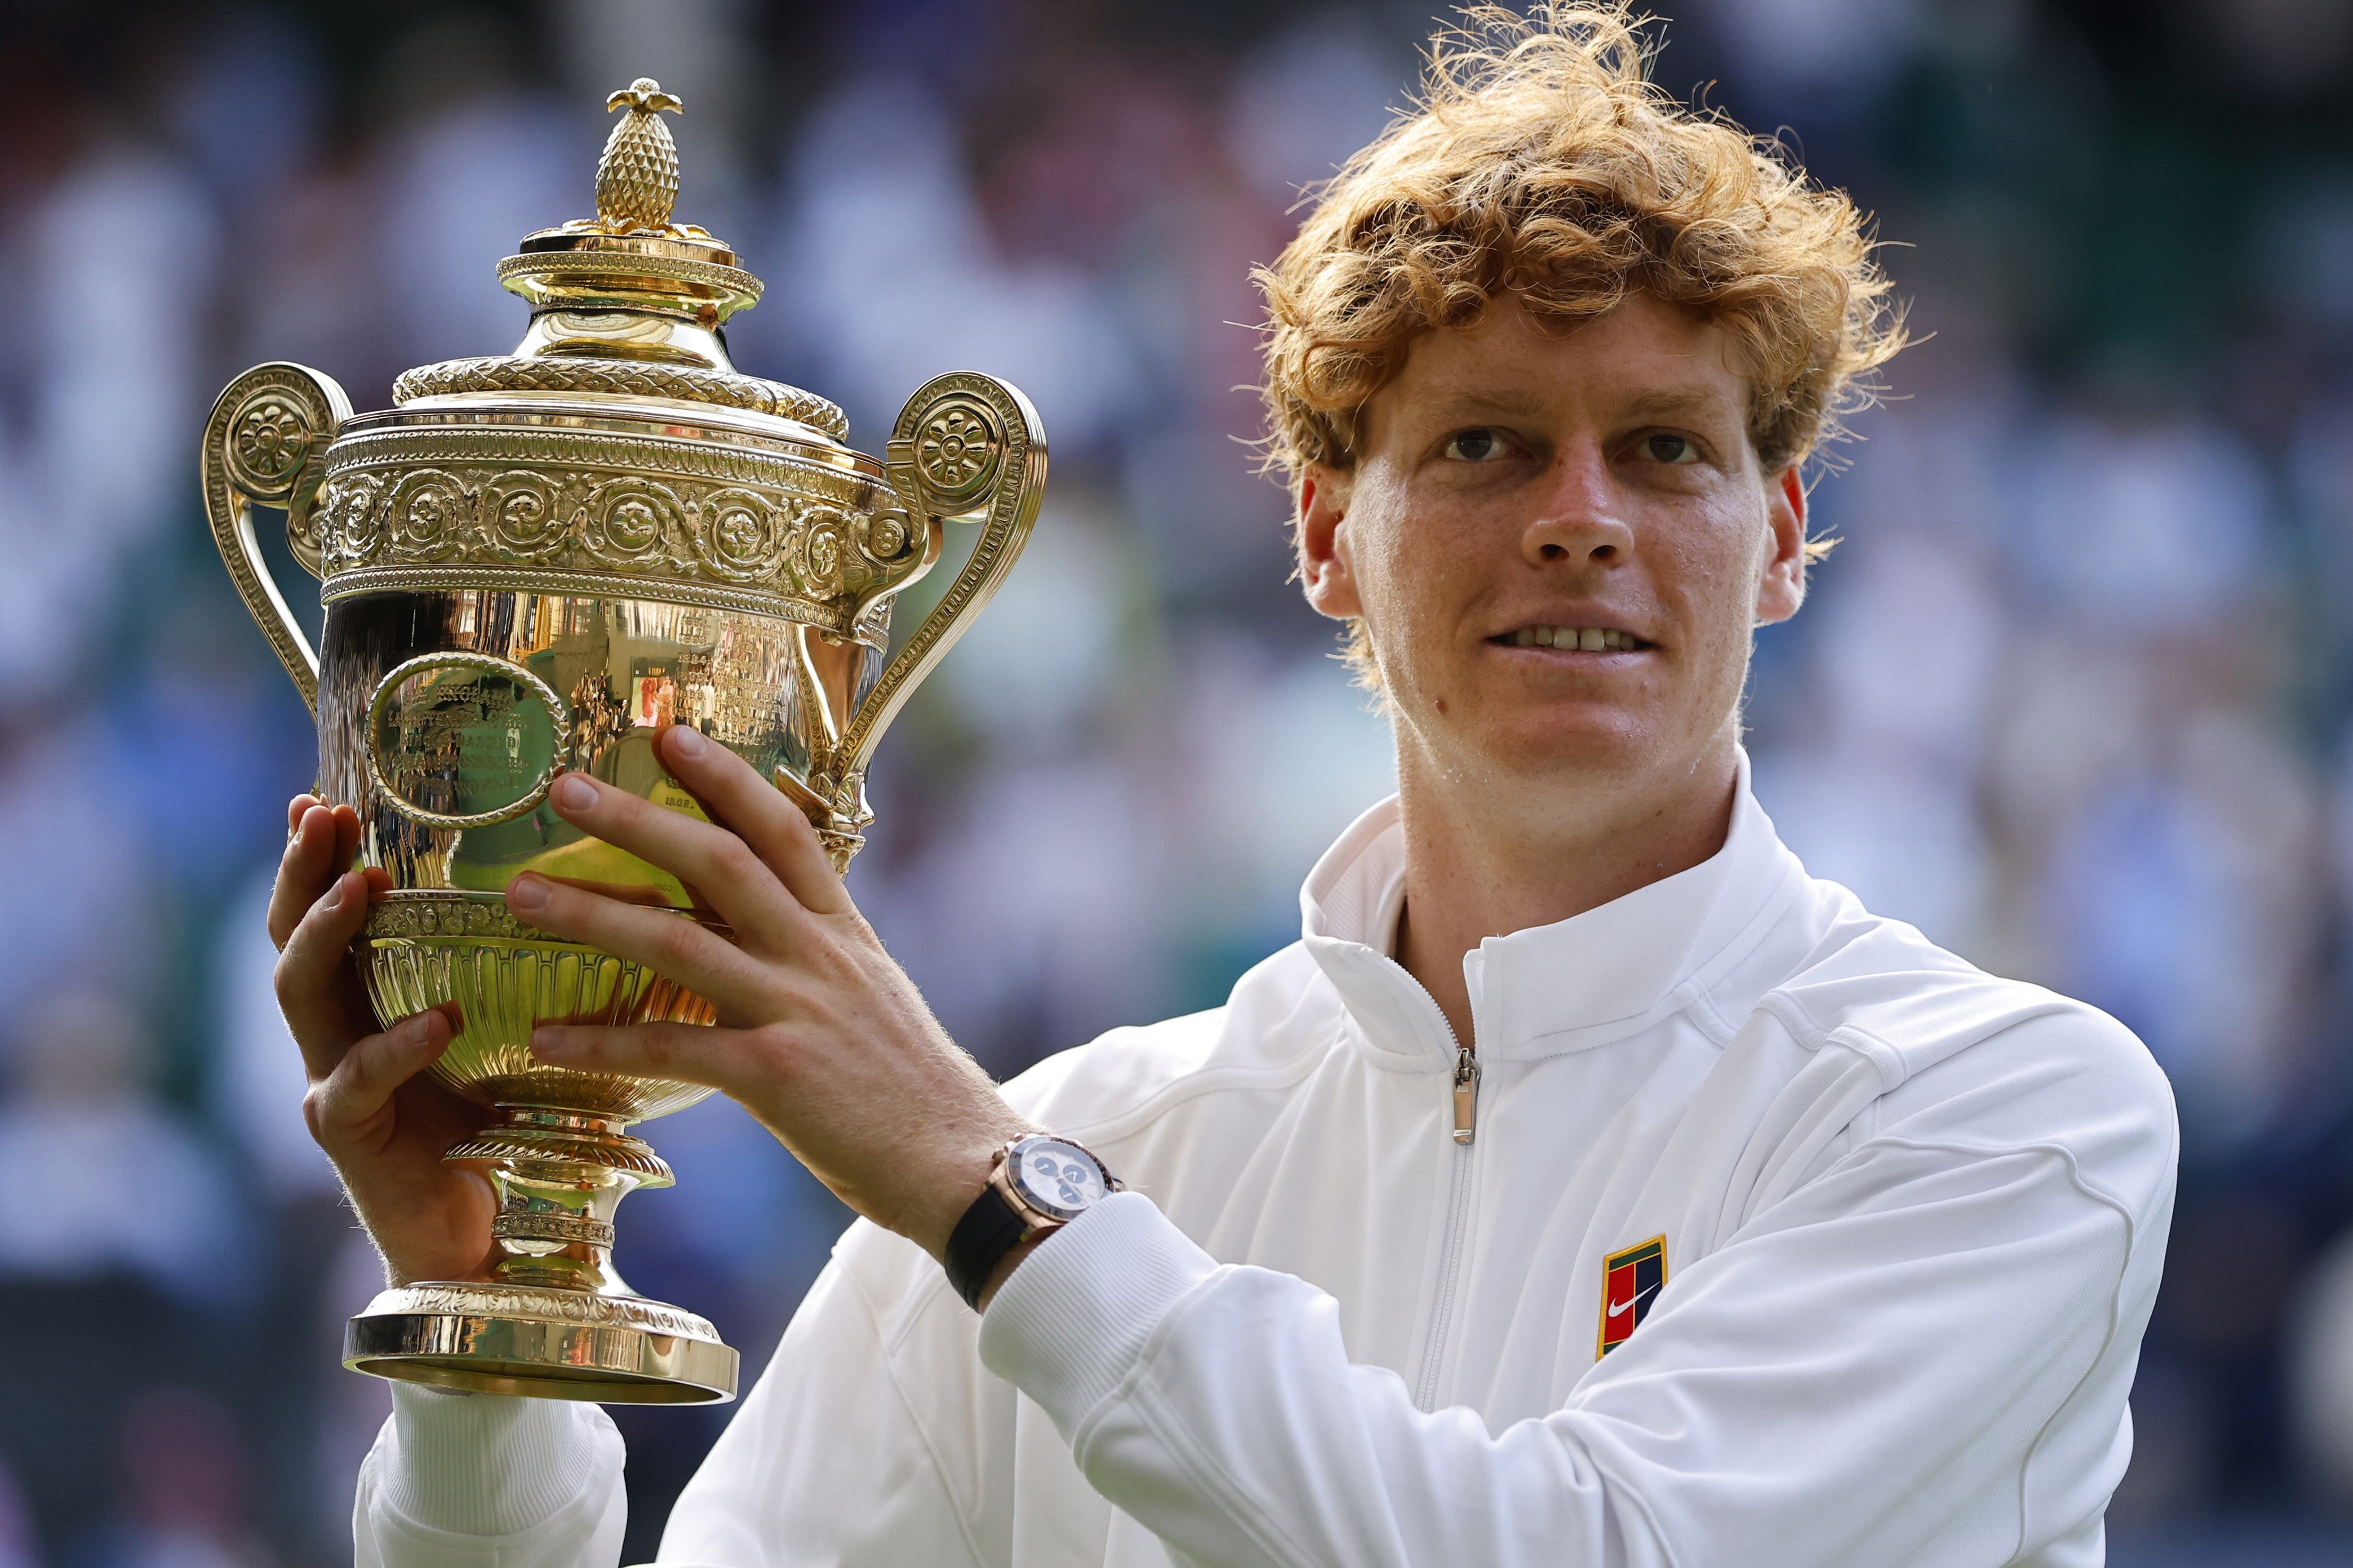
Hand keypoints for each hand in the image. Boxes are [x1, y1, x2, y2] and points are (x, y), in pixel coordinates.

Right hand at [270, 795, 495, 1285]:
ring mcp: (335, 1087)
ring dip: (326, 935)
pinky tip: (434, 1019)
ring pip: (300, 996)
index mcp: (375, 1007)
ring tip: (357, 889)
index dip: (321, 859)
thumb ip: (530, 981)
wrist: (493, 1248)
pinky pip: (356, 1084)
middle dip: (302, 872)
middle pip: (293, 939)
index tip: (326, 794)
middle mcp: (339, 1039)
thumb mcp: (521, 1039)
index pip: (331, 917)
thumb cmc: (513, 1135)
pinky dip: (394, 1047)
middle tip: (319, 812)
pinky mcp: (352, 1141)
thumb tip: (604, 892)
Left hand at [509, 727, 1032, 1261]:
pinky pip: (672, 1045)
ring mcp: (797, 1010)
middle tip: (566, 788)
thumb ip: (816, 960)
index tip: (672, 734)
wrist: (964, 1164)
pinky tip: (545, 1038)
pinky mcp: (775, 1074)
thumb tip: (762, 935)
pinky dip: (602, 1041)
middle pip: (721, 862)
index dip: (726, 778)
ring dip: (593, 912)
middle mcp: (820, 957)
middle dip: (639, 818)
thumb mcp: (873, 999)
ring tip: (522, 895)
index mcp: (844, 934)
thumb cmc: (913, 1092)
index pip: (784, 830)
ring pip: (680, 940)